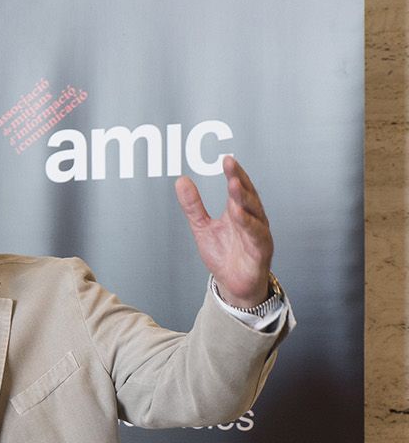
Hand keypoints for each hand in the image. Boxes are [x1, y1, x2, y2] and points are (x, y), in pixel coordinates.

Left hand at [175, 155, 274, 307]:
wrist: (233, 284)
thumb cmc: (224, 254)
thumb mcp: (202, 227)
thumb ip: (193, 206)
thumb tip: (181, 180)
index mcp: (238, 211)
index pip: (237, 188)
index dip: (233, 173)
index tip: (226, 159)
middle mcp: (251, 219)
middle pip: (247, 195)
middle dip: (239, 178)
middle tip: (230, 163)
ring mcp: (258, 233)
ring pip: (254, 212)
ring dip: (244, 197)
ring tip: (234, 184)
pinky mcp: (261, 249)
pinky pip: (256, 234)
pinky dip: (248, 224)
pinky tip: (238, 214)